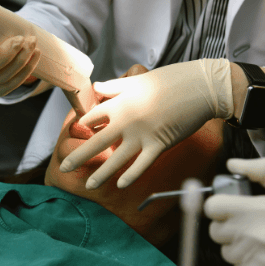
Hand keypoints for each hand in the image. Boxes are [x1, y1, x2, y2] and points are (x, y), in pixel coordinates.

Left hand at [59, 59, 233, 188]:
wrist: (200, 87)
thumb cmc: (170, 79)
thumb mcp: (138, 80)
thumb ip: (115, 87)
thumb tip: (96, 86)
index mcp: (120, 102)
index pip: (93, 117)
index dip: (83, 125)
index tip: (77, 133)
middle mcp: (127, 120)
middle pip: (97, 142)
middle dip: (79, 156)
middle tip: (64, 168)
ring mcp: (142, 135)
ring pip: (116, 159)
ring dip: (101, 173)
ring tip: (88, 185)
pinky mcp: (159, 144)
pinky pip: (141, 164)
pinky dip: (131, 176)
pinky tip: (120, 185)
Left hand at [205, 158, 264, 265]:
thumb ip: (262, 171)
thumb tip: (231, 163)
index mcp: (263, 209)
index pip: (213, 207)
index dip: (218, 206)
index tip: (229, 208)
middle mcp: (257, 235)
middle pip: (215, 230)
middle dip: (227, 226)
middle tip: (248, 226)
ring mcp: (257, 259)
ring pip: (225, 251)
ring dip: (236, 247)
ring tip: (260, 243)